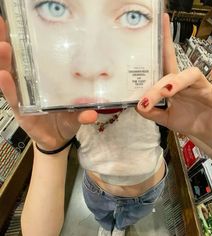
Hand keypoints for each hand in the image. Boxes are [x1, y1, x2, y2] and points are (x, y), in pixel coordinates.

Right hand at [0, 17, 96, 149]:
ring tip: (3, 46)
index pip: (38, 60)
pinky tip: (3, 76)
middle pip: (21, 63)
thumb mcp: (77, 115)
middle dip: (13, 46)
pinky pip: (13, 97)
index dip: (31, 44)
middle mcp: (35, 86)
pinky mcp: (20, 110)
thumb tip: (92, 114)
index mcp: (49, 82)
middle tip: (5, 25)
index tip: (28, 27)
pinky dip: (8, 88)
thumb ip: (83, 113)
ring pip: (12, 76)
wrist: (57, 139)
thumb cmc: (66, 122)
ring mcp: (25, 97)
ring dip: (6, 61)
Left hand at [137, 14, 211, 142]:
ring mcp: (202, 87)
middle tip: (149, 98)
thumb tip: (138, 106)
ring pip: (191, 76)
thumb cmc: (185, 119)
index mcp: (173, 85)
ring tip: (168, 90)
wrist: (202, 132)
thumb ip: (152, 112)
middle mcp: (186, 83)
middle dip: (159, 85)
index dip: (164, 43)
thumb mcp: (164, 118)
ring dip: (178, 82)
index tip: (161, 21)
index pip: (165, 62)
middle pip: (172, 74)